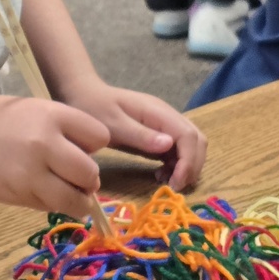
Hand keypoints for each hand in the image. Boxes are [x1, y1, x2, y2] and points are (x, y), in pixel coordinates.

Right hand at [0, 94, 109, 217]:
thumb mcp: (33, 109)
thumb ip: (62, 130)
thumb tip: (87, 159)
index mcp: (51, 114)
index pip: (99, 137)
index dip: (92, 145)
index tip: (79, 148)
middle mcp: (46, 142)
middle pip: (92, 173)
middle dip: (87, 179)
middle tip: (73, 177)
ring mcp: (33, 172)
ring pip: (76, 200)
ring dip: (76, 201)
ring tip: (63, 192)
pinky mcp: (20, 194)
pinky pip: (51, 208)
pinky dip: (52, 205)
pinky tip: (39, 192)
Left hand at [59, 78, 206, 190]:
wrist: (82, 94)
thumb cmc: (94, 108)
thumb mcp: (113, 124)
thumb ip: (140, 135)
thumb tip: (169, 145)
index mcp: (157, 111)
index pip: (189, 136)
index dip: (189, 161)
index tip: (176, 182)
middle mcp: (166, 116)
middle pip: (196, 140)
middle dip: (192, 165)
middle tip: (174, 186)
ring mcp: (163, 124)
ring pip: (190, 146)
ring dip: (185, 166)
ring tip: (166, 182)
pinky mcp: (157, 134)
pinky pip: (177, 150)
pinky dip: (176, 165)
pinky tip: (160, 175)